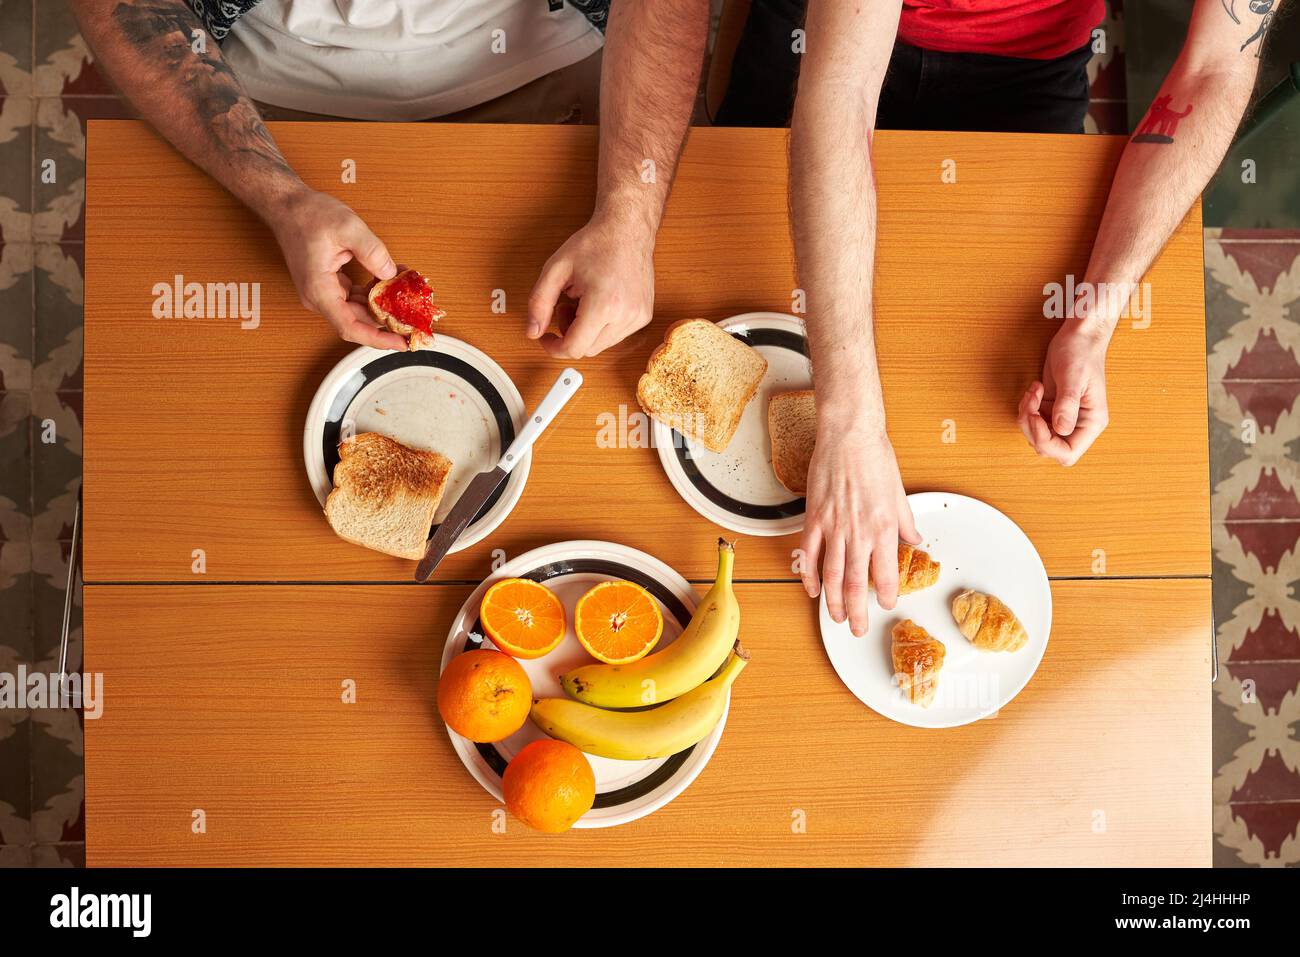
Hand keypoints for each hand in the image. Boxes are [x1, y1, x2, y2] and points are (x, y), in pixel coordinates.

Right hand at [269, 188, 404, 349]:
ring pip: (358, 310)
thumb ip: (372, 251)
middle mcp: (319, 297)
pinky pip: (354, 297)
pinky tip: (390, 281)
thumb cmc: (308, 215)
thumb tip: (390, 274)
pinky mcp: (328, 285)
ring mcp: (323, 292)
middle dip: (387, 321)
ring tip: (406, 295)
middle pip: (358, 321)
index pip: (350, 328)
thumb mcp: (347, 227)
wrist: (287, 206)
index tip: (400, 342)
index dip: (378, 339)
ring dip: (382, 305)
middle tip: (414, 319)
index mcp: (319, 290)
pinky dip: (373, 293)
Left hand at [527, 213, 654, 357]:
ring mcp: (638, 317)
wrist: (627, 230)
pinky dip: (602, 327)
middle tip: (565, 307)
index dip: (554, 348)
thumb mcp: (556, 269)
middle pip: (587, 350)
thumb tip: (533, 332)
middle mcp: (625, 315)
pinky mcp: (643, 317)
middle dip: (570, 335)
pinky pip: (616, 336)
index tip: (546, 338)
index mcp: (603, 304)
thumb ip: (539, 303)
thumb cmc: (595, 244)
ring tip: (583, 302)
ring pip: (601, 346)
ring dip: (586, 332)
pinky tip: (599, 303)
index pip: (574, 348)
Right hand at [800, 428, 920, 636]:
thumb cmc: (875, 458)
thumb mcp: (899, 493)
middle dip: (857, 611)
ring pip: (832, 574)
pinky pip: (810, 554)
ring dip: (833, 601)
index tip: (887, 605)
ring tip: (836, 618)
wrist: (849, 436)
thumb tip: (915, 540)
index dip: (887, 595)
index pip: (886, 573)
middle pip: (857, 583)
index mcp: (884, 527)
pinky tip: (812, 589)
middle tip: (858, 629)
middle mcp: (859, 532)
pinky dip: (810, 574)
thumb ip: (906, 522)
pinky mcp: (814, 518)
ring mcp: (834, 527)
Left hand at [1019, 320, 1109, 465]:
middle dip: (1031, 427)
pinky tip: (1034, 389)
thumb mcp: (1073, 378)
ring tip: (1033, 391)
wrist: (1079, 335)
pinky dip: (1026, 407)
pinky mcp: (1051, 408)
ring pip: (1035, 435)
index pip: (1068, 453)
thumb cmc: (1081, 352)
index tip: (1035, 418)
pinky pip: (1032, 420)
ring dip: (1026, 415)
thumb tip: (1061, 429)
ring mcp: (1063, 417)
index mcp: (1091, 422)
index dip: (1046, 443)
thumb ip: (1067, 405)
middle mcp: (1078, 424)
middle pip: (1047, 447)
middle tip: (1031, 401)